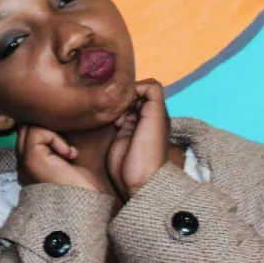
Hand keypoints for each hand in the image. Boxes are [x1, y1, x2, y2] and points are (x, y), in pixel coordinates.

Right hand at [17, 125, 112, 195]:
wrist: (90, 208)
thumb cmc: (86, 188)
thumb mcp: (72, 160)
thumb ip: (59, 145)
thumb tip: (62, 121)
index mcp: (30, 165)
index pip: (27, 133)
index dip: (45, 130)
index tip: (68, 147)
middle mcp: (22, 164)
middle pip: (25, 127)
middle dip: (45, 128)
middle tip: (66, 146)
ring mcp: (24, 162)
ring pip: (28, 127)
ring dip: (51, 132)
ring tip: (68, 152)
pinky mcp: (31, 160)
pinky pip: (36, 132)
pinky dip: (54, 137)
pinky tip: (69, 154)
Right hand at [108, 79, 170, 200]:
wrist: (138, 177)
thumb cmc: (149, 146)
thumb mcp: (157, 116)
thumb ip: (152, 94)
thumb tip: (135, 85)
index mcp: (157, 111)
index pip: (145, 87)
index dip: (135, 87)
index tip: (124, 93)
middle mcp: (145, 115)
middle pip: (132, 95)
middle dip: (123, 95)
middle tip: (114, 101)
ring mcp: (131, 124)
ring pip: (121, 104)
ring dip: (114, 104)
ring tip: (109, 108)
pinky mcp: (119, 133)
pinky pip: (113, 116)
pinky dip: (108, 113)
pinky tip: (105, 117)